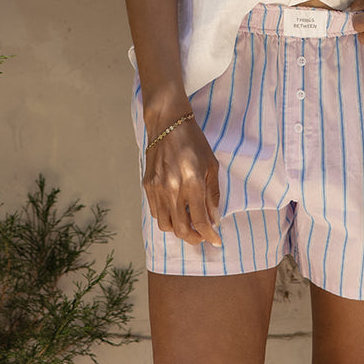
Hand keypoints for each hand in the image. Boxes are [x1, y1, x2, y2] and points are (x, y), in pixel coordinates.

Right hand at [143, 115, 222, 247]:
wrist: (168, 123)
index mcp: (192, 182)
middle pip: (181, 229)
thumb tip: (214, 219)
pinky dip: (167, 218)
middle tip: (202, 236)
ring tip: (189, 223)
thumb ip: (213, 194)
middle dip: (194, 238)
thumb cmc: (194, 141)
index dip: (209, 236)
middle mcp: (173, 189)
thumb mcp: (211, 164)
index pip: (201, 221)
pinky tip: (176, 210)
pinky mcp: (147, 186)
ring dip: (179, 230)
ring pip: (166, 225)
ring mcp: (157, 188)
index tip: (216, 241)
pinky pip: (156, 213)